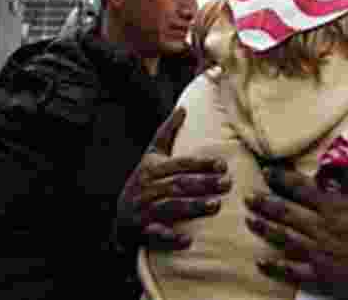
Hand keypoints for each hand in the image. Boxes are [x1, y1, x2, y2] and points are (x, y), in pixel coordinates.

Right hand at [115, 108, 231, 249]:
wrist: (120, 216)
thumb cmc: (143, 181)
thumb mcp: (151, 156)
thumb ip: (166, 133)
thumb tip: (183, 108)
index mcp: (152, 169)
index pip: (180, 165)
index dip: (201, 165)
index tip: (223, 165)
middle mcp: (148, 188)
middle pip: (179, 185)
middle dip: (204, 184)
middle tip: (228, 184)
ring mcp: (144, 210)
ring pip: (170, 207)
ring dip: (193, 207)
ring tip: (216, 206)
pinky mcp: (142, 231)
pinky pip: (156, 235)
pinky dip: (171, 238)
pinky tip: (188, 240)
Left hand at [245, 167, 347, 299]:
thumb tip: (333, 171)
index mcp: (336, 206)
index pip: (301, 188)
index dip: (281, 178)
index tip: (266, 172)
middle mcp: (323, 228)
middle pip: (286, 212)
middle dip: (264, 202)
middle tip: (247, 196)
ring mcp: (321, 253)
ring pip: (284, 238)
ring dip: (264, 228)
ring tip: (248, 220)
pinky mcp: (324, 276)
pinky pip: (293, 271)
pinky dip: (275, 266)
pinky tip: (262, 261)